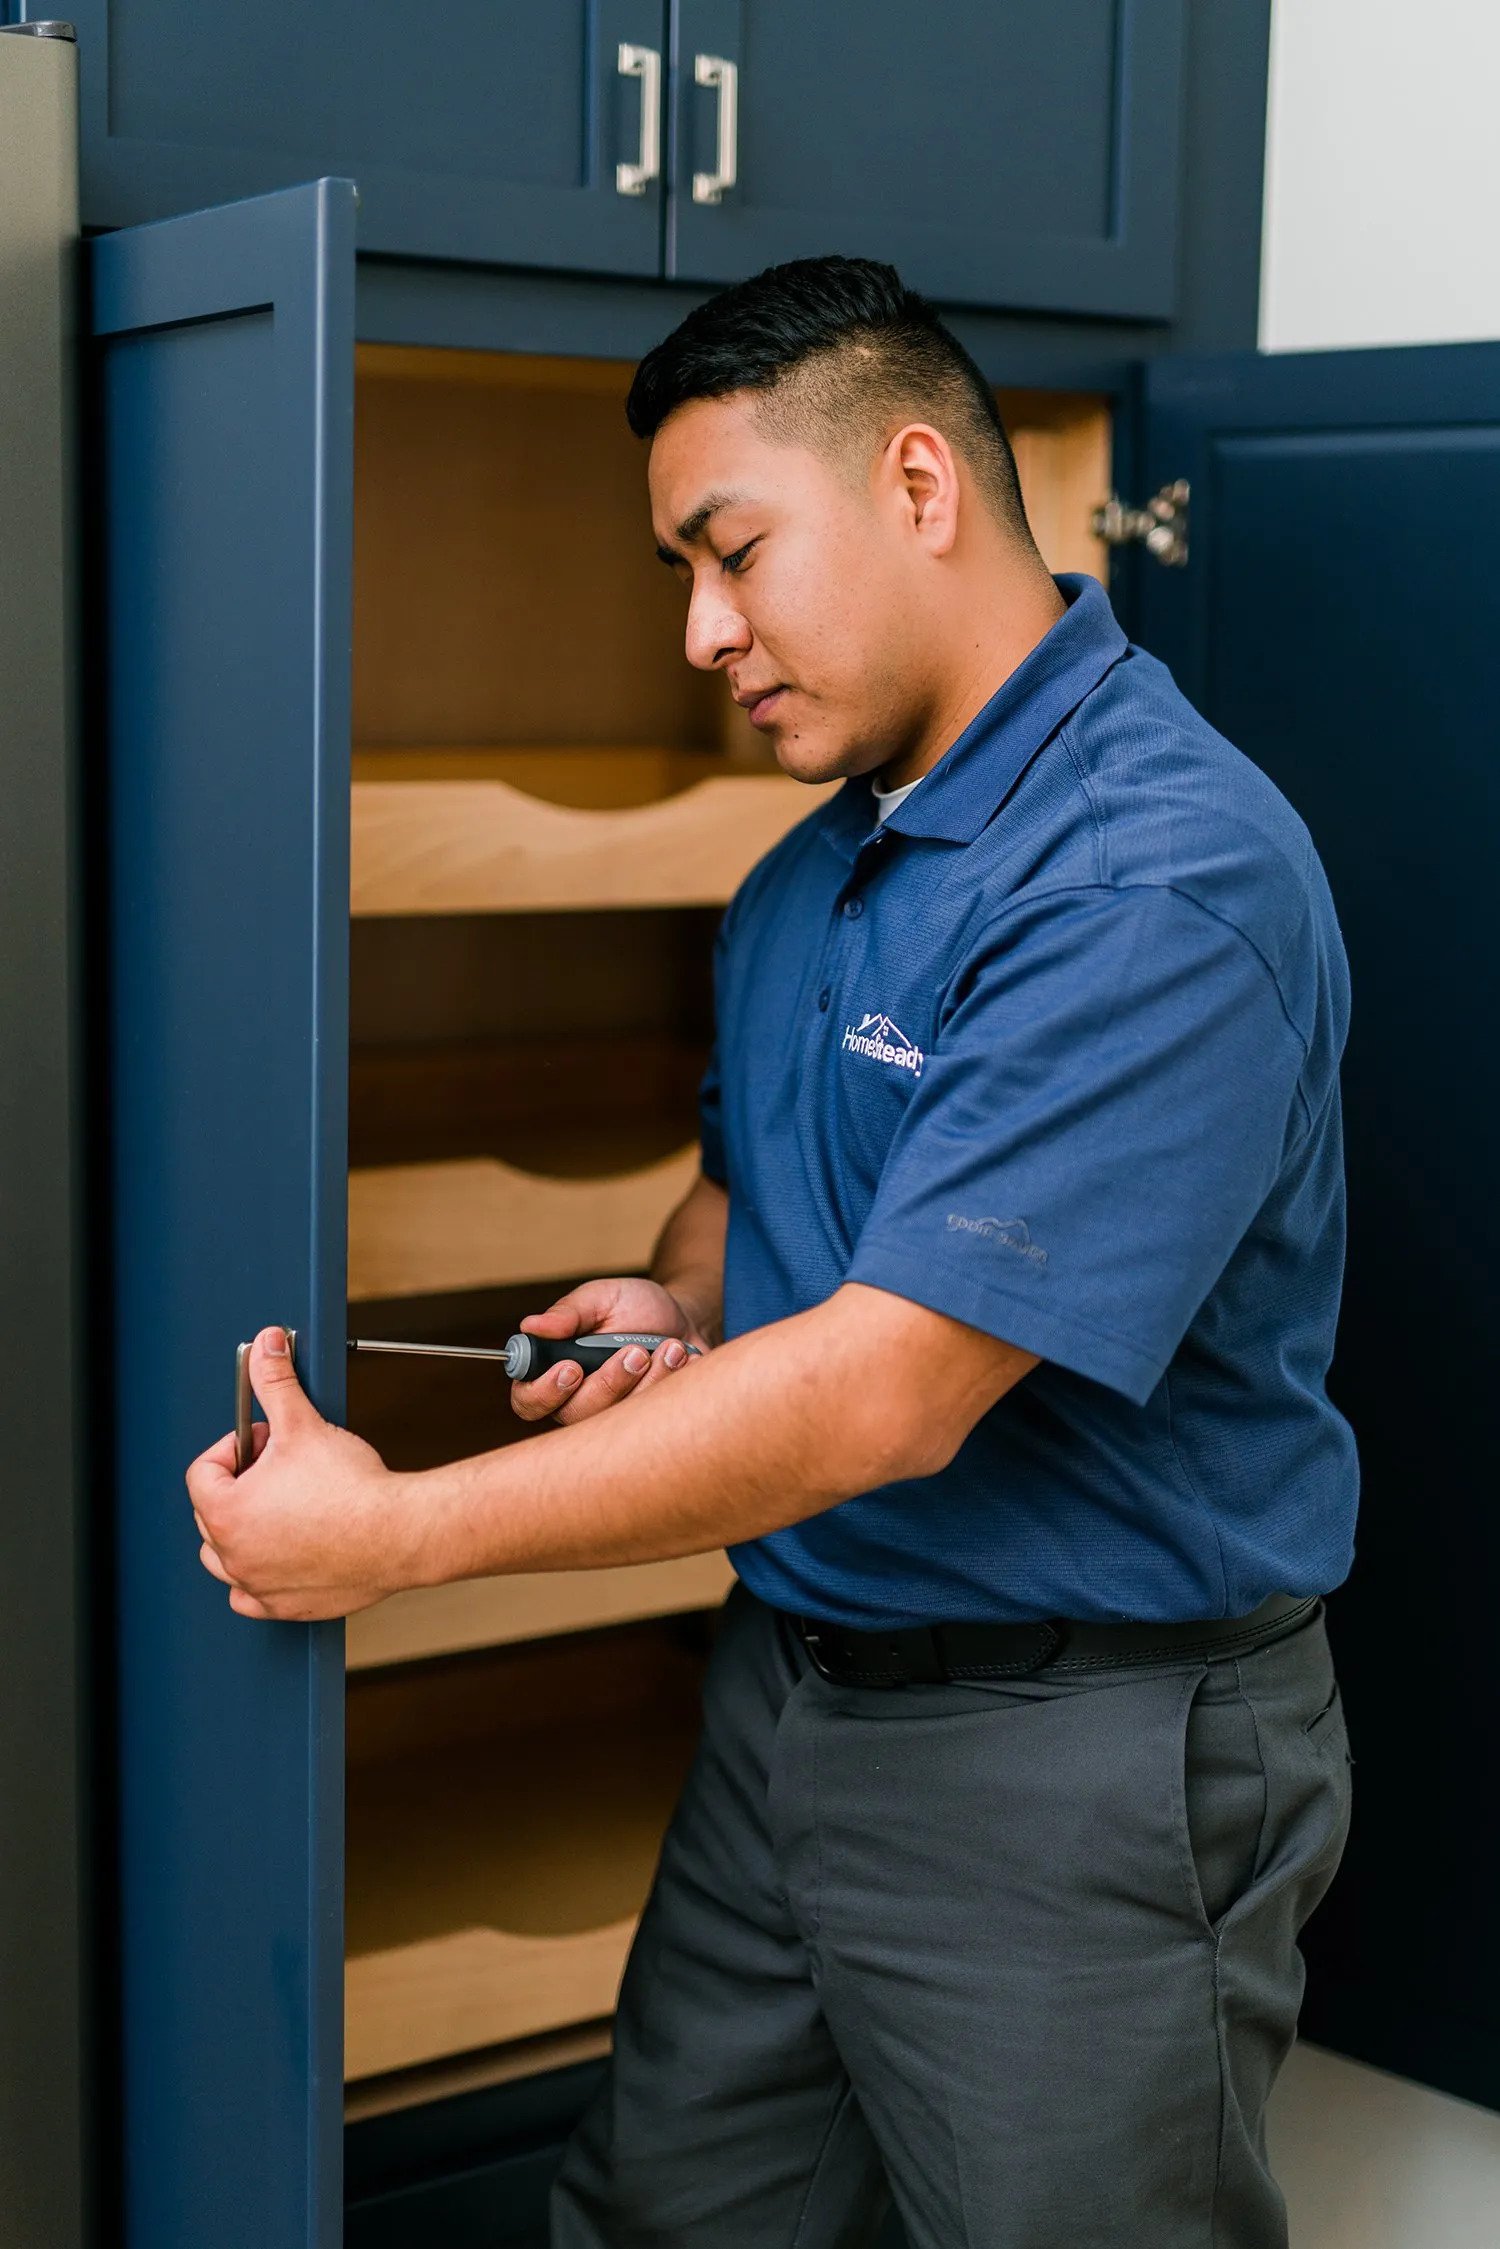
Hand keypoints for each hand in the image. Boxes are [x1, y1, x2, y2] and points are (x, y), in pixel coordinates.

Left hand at [186, 1327, 423, 1621]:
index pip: (202, 1472)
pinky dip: (257, 1577)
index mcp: (226, 1511)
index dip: (233, 1448)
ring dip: (241, 1532)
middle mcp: (233, 1553)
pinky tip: (283, 1553)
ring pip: (223, 1558)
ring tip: (279, 1508)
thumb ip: (276, 1382)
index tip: (264, 1442)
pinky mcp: (284, 1605)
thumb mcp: (304, 1424)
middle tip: (280, 1468)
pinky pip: (249, 1596)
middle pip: (211, 1512)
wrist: (399, 1533)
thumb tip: (265, 1347)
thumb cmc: (353, 1490)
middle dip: (241, 1485)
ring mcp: (257, 1583)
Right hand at [509, 1275, 710, 1426]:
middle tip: (637, 1352)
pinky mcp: (644, 1423)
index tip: (573, 1368)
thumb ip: (569, 1312)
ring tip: (669, 1347)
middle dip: (610, 1383)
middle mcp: (577, 1400)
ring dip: (648, 1380)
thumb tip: (531, 1325)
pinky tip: (682, 1359)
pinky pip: (652, 1421)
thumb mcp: (601, 1298)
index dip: (544, 1392)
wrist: (684, 1321)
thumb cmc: (633, 1308)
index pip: (528, 1399)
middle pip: (575, 1416)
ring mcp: (612, 1416)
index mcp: (553, 1370)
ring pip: (617, 1421)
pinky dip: (671, 1384)